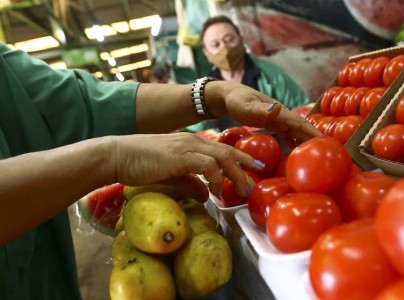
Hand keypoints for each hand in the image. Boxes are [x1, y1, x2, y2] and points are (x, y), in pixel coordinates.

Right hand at [109, 133, 260, 196]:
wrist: (117, 155)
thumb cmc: (140, 164)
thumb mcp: (171, 175)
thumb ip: (189, 183)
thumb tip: (206, 195)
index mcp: (192, 144)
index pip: (222, 149)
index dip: (240, 159)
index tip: (253, 170)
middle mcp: (193, 141)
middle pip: (228, 152)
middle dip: (245, 165)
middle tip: (256, 179)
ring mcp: (187, 147)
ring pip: (222, 156)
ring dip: (235, 173)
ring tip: (242, 189)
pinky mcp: (179, 156)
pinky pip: (206, 164)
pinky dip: (216, 175)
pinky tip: (218, 188)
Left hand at [207, 81, 321, 147]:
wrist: (228, 97)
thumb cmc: (237, 101)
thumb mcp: (246, 106)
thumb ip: (260, 109)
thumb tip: (276, 108)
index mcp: (280, 112)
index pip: (301, 123)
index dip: (313, 133)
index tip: (326, 143)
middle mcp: (283, 116)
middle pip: (303, 129)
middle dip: (316, 139)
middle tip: (329, 153)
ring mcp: (279, 121)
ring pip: (297, 133)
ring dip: (307, 143)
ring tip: (318, 157)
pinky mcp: (274, 126)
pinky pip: (288, 137)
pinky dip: (295, 145)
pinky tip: (297, 156)